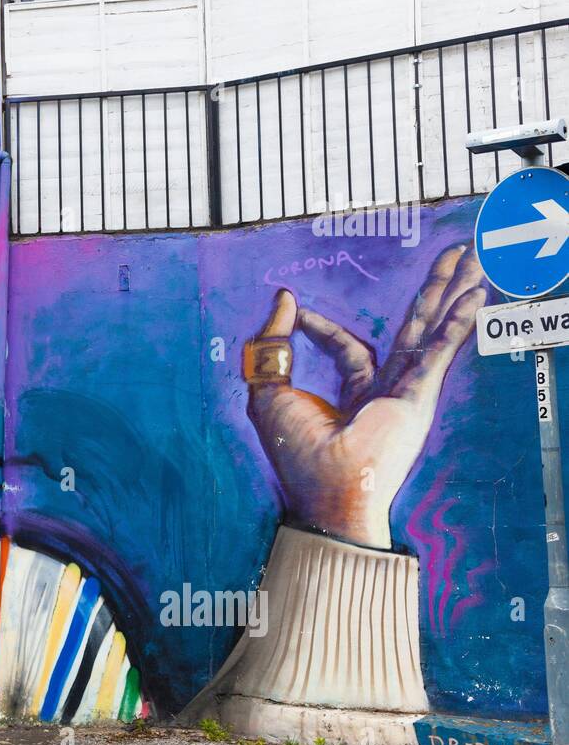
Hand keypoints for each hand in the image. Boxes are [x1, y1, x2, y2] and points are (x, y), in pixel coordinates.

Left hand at [246, 244, 484, 548]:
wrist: (325, 489)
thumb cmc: (296, 452)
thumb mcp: (268, 389)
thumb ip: (272, 343)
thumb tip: (284, 299)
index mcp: (352, 393)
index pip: (346, 347)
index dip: (321, 326)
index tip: (295, 309)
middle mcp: (387, 388)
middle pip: (413, 327)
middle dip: (432, 290)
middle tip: (453, 255)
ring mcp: (407, 390)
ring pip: (432, 327)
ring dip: (454, 292)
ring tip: (474, 259)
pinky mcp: (418, 394)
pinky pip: (439, 348)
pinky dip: (457, 321)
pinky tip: (476, 295)